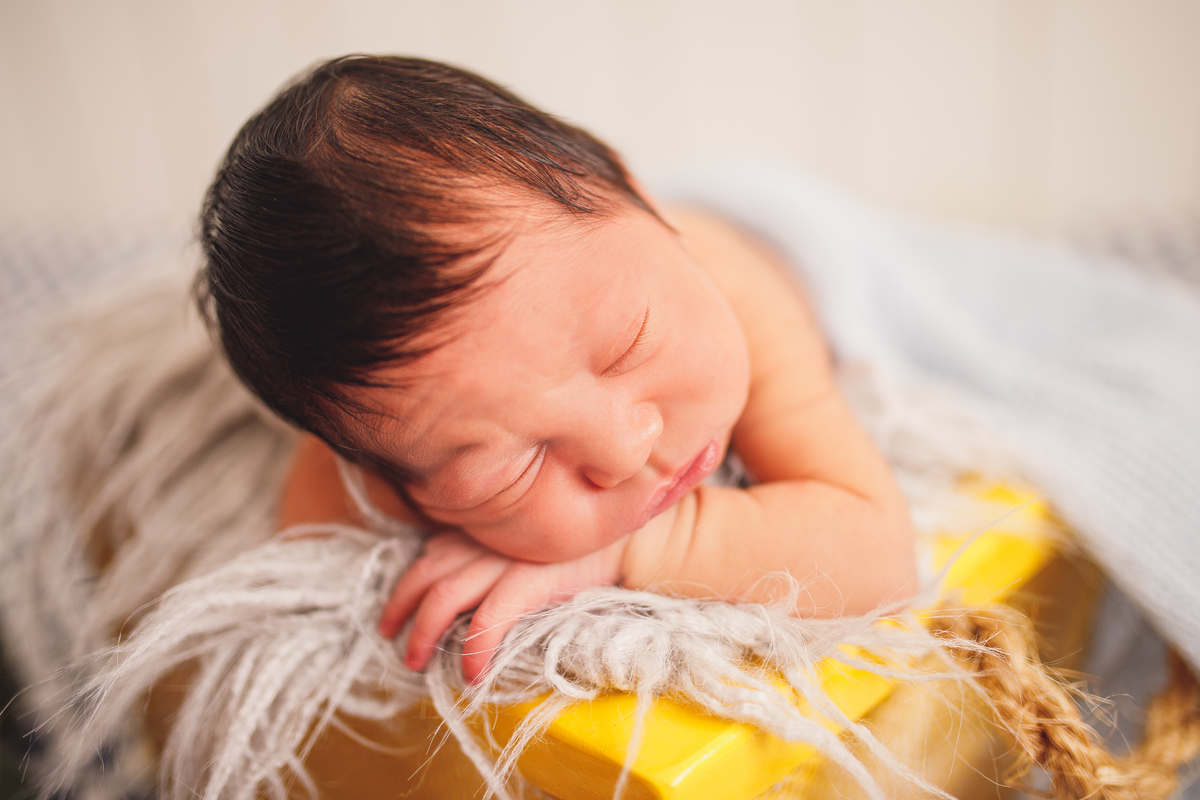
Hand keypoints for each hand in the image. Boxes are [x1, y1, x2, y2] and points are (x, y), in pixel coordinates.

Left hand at [379, 530, 627, 682]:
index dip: (405, 587)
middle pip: (425, 572)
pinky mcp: (532, 578)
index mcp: (486, 526)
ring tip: (417, 663)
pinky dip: (474, 649)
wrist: (635, 535)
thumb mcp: (529, 541)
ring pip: (444, 596)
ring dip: (425, 633)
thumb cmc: (583, 544)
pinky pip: (489, 619)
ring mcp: (507, 556)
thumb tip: (464, 588)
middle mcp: (488, 536)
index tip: (394, 614)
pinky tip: (472, 674)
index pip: (430, 552)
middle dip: (401, 610)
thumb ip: (496, 552)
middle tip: (394, 641)